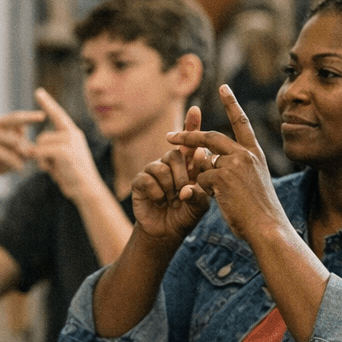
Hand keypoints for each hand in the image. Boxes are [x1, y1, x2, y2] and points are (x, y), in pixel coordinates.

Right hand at [0, 107, 46, 188]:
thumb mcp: (14, 153)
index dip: (30, 116)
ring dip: (22, 154)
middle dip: (29, 119)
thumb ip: (23, 146)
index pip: (16, 117)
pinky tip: (18, 169)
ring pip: (15, 142)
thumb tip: (35, 146)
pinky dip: (16, 163)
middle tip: (42, 122)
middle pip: (14, 120)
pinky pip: (10, 155)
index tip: (43, 115)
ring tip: (22, 163)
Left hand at [31, 88, 104, 200]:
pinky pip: (41, 152)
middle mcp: (73, 134)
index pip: (58, 115)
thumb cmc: (73, 178)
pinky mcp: (64, 151)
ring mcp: (70, 141)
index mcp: (73, 134)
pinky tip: (54, 171)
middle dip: (40, 153)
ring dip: (42, 160)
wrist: (87, 191)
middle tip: (53, 167)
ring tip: (56, 169)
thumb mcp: (59, 161)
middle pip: (42, 136)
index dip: (47, 103)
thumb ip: (47, 151)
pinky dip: (43, 163)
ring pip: (40, 144)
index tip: (38, 91)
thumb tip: (27, 149)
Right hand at [131, 104, 212, 242]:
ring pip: (162, 166)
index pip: (190, 142)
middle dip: (183, 174)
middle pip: (176, 154)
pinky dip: (157, 192)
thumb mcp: (200, 203)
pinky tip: (159, 201)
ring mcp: (153, 170)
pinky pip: (148, 178)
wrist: (166, 232)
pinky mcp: (140, 181)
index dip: (191, 124)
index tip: (196, 109)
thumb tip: (194, 168)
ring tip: (172, 199)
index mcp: (187, 165)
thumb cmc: (186, 215)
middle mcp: (169, 163)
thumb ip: (201, 188)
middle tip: (185, 191)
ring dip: (170, 185)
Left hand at [167, 85, 283, 245]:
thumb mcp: (252, 183)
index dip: (231, 103)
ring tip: (222, 197)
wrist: (268, 227)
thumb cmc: (260, 212)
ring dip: (202, 180)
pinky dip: (201, 191)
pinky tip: (220, 202)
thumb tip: (207, 159)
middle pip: (211, 138)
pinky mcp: (222, 176)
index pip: (241, 122)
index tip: (223, 87)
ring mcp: (235, 164)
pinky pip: (200, 180)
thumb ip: (234, 168)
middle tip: (170, 136)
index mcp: (255, 154)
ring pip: (203, 164)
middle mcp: (246, 154)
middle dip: (188, 137)